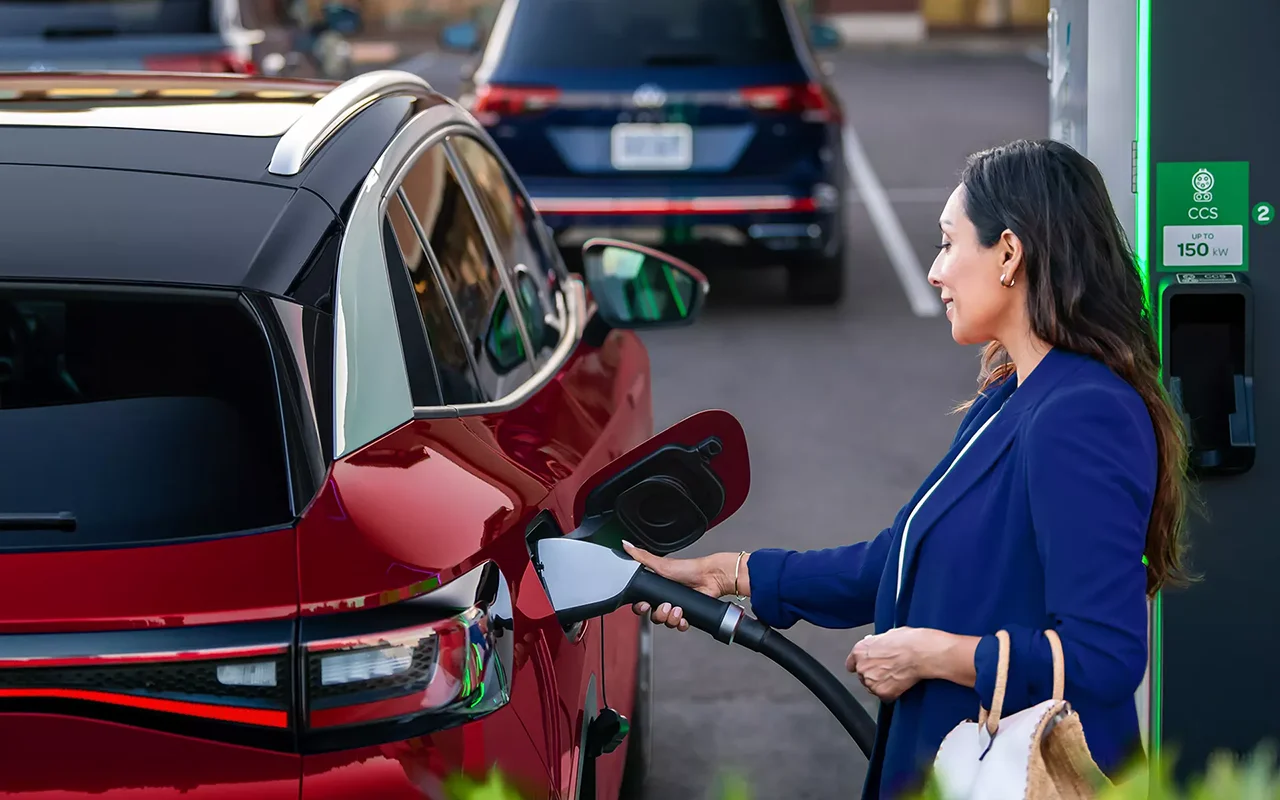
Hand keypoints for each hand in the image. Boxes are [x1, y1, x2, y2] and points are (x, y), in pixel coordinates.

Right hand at [622, 541, 739, 631]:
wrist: (710, 577)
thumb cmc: (688, 568)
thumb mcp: (660, 564)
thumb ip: (641, 556)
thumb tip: (626, 545)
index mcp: (657, 589)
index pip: (642, 604)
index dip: (641, 607)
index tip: (645, 604)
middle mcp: (665, 599)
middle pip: (654, 616)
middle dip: (659, 614)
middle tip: (666, 605)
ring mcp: (676, 608)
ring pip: (666, 622)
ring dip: (671, 618)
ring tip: (678, 609)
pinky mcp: (688, 615)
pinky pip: (680, 626)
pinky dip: (681, 624)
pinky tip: (684, 617)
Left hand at [846, 627, 947, 701]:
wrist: (921, 653)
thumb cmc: (909, 641)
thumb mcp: (887, 635)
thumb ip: (876, 644)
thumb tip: (877, 646)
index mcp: (860, 650)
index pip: (851, 663)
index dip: (859, 665)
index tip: (864, 667)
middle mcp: (862, 666)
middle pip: (863, 676)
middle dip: (873, 674)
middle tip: (889, 670)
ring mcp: (871, 681)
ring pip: (872, 687)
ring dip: (882, 684)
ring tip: (897, 675)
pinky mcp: (882, 692)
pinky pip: (884, 696)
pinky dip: (892, 693)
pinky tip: (901, 683)